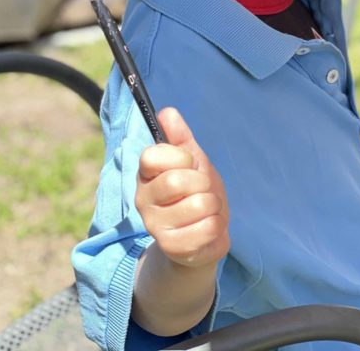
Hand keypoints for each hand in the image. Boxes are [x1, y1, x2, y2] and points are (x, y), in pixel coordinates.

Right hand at [135, 107, 229, 268]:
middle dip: (203, 183)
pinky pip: (209, 227)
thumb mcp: (193, 161)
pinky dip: (217, 225)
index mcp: (146, 175)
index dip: (179, 157)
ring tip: (205, 210)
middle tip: (201, 190)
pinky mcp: (173, 247)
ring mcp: (156, 226)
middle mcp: (143, 200)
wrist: (203, 235)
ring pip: (200, 204)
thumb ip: (180, 137)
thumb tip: (167, 112)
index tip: (188, 165)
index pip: (152, 156)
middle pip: (178, 180)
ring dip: (213, 205)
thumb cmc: (196, 192)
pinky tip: (206, 228)